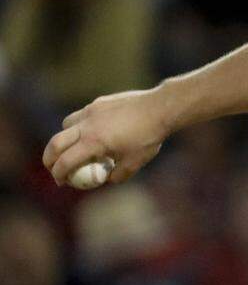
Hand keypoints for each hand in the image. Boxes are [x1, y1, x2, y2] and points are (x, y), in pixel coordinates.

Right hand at [42, 88, 169, 186]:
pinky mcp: (100, 102)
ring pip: (66, 125)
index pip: (65, 161)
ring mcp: (92, 110)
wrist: (161, 107)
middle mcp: (87, 124)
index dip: (59, 174)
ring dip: (63, 138)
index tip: (61, 182)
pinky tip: (93, 131)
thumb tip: (107, 179)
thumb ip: (118, 174)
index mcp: (93, 142)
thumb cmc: (149, 136)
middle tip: (53, 167)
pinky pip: (82, 115)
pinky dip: (80, 125)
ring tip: (73, 147)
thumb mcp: (135, 162)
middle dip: (50, 158)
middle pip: (56, 142)